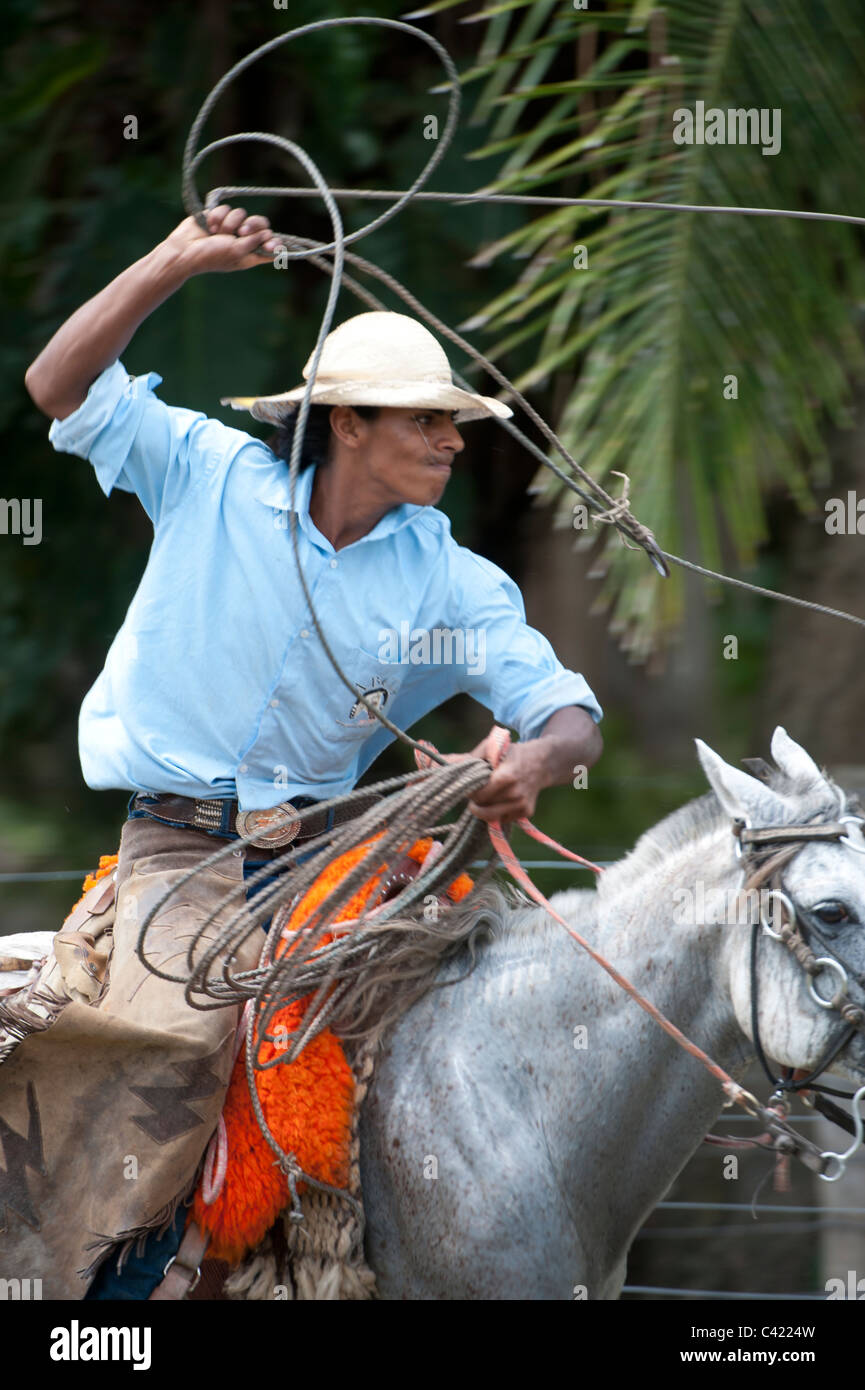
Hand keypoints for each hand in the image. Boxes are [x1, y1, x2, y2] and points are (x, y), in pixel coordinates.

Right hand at [161, 204, 281, 275]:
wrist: (186, 248)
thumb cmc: (211, 255)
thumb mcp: (237, 251)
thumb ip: (254, 242)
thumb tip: (267, 234)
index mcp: (250, 254)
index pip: (269, 246)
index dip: (274, 242)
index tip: (272, 241)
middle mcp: (243, 240)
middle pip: (260, 224)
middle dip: (253, 225)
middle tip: (242, 231)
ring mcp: (231, 227)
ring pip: (242, 213)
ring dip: (229, 223)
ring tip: (217, 233)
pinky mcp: (219, 216)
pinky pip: (226, 208)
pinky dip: (218, 217)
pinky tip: (209, 226)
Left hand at [439, 732, 547, 824]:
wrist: (543, 762)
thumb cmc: (511, 753)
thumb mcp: (489, 750)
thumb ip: (464, 758)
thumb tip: (436, 761)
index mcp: (506, 777)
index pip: (477, 794)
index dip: (470, 790)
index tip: (470, 783)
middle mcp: (515, 794)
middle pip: (481, 807)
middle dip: (475, 799)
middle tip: (478, 788)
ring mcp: (521, 806)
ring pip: (489, 816)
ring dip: (483, 807)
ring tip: (486, 795)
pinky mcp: (526, 813)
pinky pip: (501, 819)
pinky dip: (495, 811)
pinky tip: (500, 798)